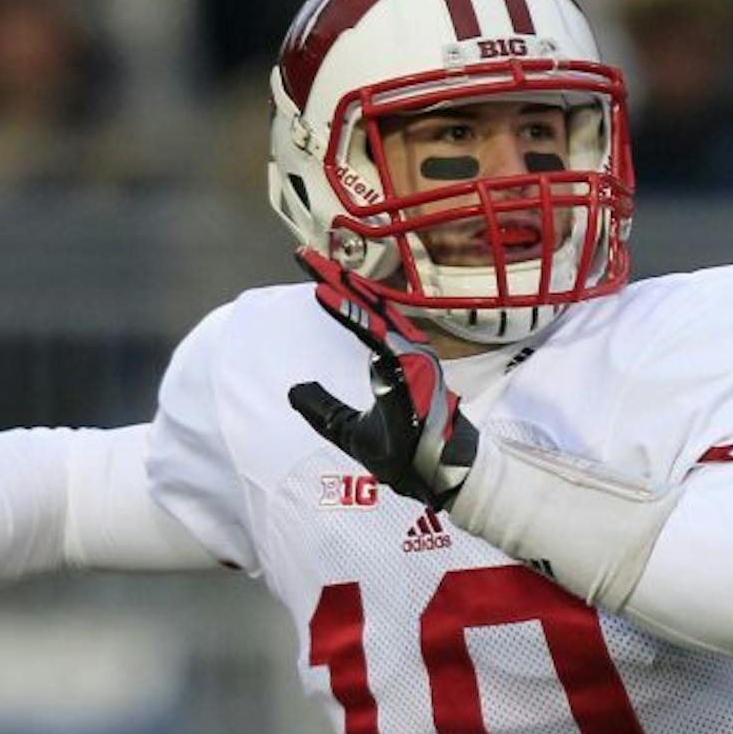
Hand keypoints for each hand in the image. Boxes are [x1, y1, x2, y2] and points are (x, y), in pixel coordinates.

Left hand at [286, 246, 478, 508]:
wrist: (439, 479)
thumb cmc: (404, 455)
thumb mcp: (349, 431)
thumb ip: (323, 409)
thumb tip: (293, 390)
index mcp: (394, 362)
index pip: (363, 319)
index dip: (339, 294)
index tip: (312, 269)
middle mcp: (405, 353)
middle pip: (367, 308)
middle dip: (335, 278)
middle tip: (303, 254)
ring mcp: (412, 360)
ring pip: (372, 316)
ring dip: (342, 290)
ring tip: (314, 269)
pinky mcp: (413, 372)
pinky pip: (378, 338)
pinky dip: (353, 316)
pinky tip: (328, 297)